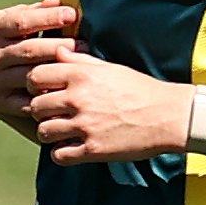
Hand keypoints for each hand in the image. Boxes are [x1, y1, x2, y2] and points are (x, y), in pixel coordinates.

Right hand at [0, 0, 79, 134]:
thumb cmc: (1, 38)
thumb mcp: (9, 20)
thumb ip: (34, 12)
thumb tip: (55, 0)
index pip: (21, 22)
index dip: (47, 18)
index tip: (71, 14)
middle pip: (29, 51)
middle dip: (58, 46)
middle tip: (84, 44)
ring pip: (31, 76)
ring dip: (57, 71)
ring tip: (80, 64)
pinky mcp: (2, 102)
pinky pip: (29, 101)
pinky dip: (48, 96)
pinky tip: (66, 88)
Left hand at [25, 51, 195, 164]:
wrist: (171, 116)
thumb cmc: (140, 89)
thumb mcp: (109, 68)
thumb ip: (79, 60)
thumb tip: (55, 49)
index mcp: (82, 75)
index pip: (35, 77)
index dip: (35, 86)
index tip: (45, 91)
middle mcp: (79, 98)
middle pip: (34, 107)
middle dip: (41, 112)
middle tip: (55, 114)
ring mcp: (85, 125)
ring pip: (43, 132)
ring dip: (50, 133)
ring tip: (64, 131)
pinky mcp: (93, 149)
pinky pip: (58, 155)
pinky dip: (62, 153)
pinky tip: (73, 147)